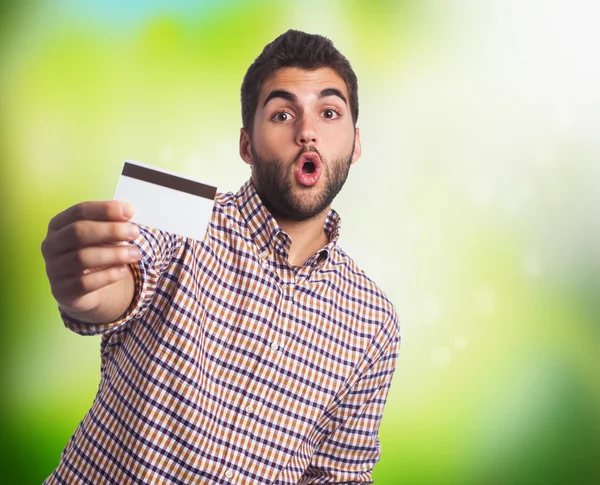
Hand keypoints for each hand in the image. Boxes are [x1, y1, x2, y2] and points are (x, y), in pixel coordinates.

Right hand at [41, 200, 140, 320]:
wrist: (85, 289)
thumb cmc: (95, 253)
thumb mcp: (102, 237)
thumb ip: (112, 224)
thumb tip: (128, 214)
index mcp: (58, 225)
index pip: (79, 211)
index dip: (105, 210)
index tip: (130, 212)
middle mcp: (51, 245)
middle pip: (78, 232)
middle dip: (111, 230)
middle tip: (135, 232)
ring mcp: (54, 269)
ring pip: (82, 258)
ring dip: (114, 254)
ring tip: (135, 253)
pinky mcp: (63, 291)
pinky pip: (85, 282)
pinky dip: (108, 275)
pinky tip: (123, 271)